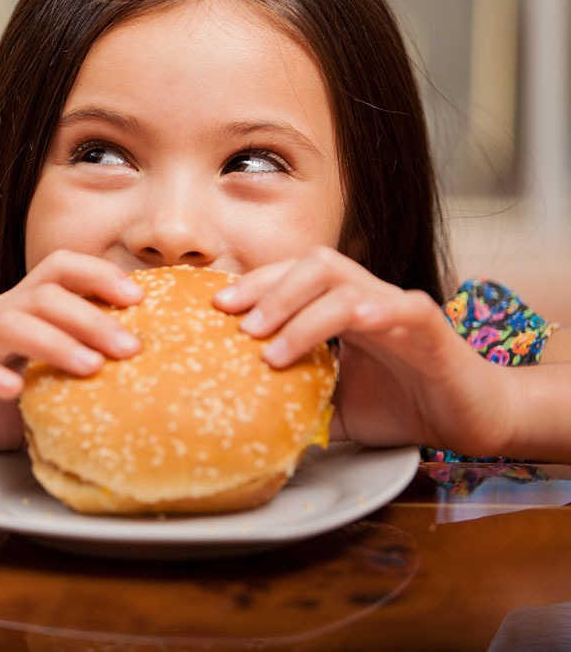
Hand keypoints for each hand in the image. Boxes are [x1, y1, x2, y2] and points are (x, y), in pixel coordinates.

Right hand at [0, 250, 142, 461]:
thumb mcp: (27, 391)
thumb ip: (64, 386)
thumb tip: (129, 399)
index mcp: (15, 312)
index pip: (59, 271)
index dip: (100, 275)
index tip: (141, 299)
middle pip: (45, 294)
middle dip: (94, 316)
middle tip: (133, 347)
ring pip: (10, 321)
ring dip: (55, 341)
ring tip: (91, 367)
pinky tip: (15, 393)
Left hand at [214, 246, 516, 456]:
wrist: (470, 420)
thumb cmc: (404, 406)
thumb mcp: (336, 408)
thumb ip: (300, 404)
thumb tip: (250, 421)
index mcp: (341, 309)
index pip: (291, 277)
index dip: (254, 285)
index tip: (216, 307)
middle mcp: (366, 299)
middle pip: (312, 266)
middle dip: (269, 288)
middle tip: (236, 323)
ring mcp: (397, 309)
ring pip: (345, 285)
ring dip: (301, 313)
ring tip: (270, 348)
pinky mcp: (431, 327)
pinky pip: (400, 307)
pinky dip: (372, 311)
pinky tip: (347, 330)